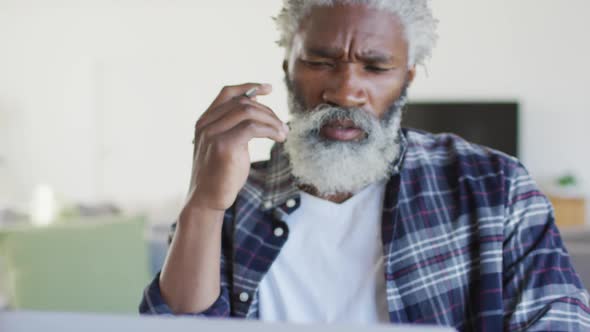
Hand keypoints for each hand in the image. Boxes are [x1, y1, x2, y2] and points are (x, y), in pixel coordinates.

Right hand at [186, 83, 287, 210]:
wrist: (207, 200)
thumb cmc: (220, 175)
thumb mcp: (226, 145)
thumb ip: (236, 126)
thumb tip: (257, 104)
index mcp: (204, 121)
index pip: (227, 93)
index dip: (249, 87)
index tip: (269, 88)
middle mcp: (206, 124)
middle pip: (242, 103)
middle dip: (268, 111)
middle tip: (282, 126)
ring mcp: (213, 134)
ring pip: (248, 112)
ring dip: (272, 120)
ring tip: (284, 133)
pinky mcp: (223, 146)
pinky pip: (252, 127)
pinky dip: (270, 130)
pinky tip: (279, 138)